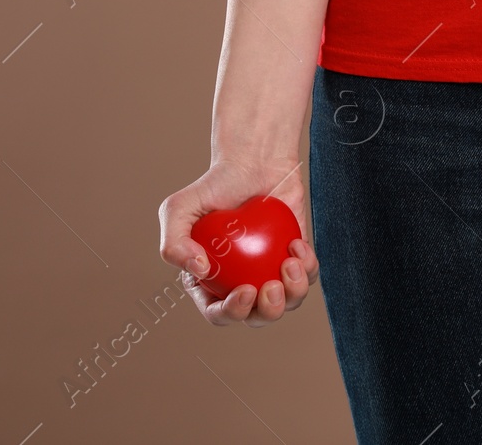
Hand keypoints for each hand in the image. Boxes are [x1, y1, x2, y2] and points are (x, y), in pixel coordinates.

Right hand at [158, 157, 319, 327]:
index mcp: (210, 282)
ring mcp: (270, 273)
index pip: (218, 312)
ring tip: (291, 262)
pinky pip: (307, 277)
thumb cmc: (214, 187)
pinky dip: (308, 268)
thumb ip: (173, 243)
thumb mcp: (178, 209)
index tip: (246, 290)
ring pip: (287, 303)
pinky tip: (297, 246)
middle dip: (268, 311)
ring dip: (294, 292)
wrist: (253, 163)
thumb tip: (201, 271)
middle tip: (271, 286)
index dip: (232, 311)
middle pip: (257, 317)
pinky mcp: (296, 259)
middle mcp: (241, 283)